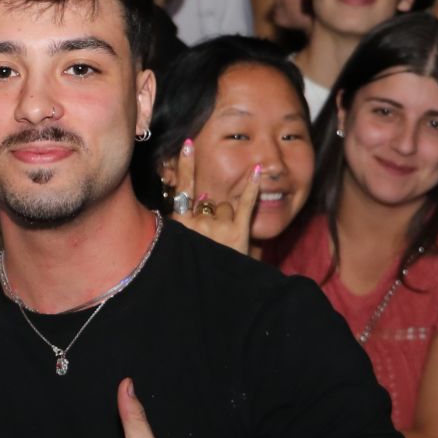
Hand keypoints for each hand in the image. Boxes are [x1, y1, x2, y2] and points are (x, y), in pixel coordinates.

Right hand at [166, 138, 260, 255]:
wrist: (221, 294)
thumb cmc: (198, 266)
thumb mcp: (180, 244)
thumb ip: (182, 220)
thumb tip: (195, 196)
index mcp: (179, 224)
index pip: (183, 189)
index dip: (186, 166)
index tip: (188, 144)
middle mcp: (197, 223)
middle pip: (209, 201)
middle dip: (212, 215)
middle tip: (213, 240)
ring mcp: (217, 227)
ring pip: (225, 205)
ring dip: (227, 218)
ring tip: (225, 243)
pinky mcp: (238, 232)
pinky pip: (246, 203)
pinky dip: (253, 186)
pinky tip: (258, 170)